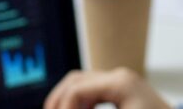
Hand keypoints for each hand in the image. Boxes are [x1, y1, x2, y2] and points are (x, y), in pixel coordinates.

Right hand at [45, 68, 170, 108]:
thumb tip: (67, 108)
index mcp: (120, 83)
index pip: (76, 89)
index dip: (63, 108)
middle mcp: (120, 77)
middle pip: (75, 80)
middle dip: (58, 101)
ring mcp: (122, 82)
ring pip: (82, 82)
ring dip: (68, 100)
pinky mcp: (124, 91)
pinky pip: (93, 90)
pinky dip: (81, 102)